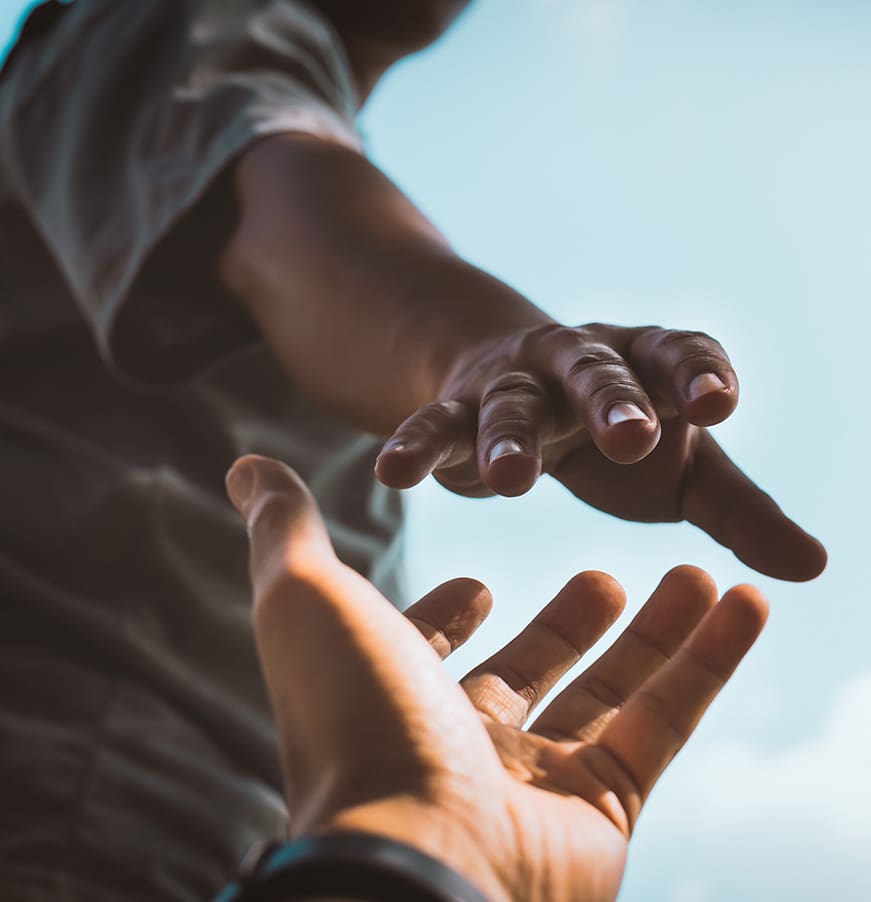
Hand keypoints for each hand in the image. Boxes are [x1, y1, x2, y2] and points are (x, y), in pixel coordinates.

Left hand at [226, 454, 768, 901]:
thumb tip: (246, 465)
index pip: (430, 652)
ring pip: (611, 693)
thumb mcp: (308, 597)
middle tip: (604, 576)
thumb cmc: (353, 717)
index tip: (478, 586)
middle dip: (570, 623)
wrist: (414, 855)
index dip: (449, 617)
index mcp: (398, 697)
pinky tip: (741, 602)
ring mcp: (537, 782)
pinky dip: (709, 662)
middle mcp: (464, 745)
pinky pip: (666, 723)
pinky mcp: (606, 811)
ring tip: (694, 571)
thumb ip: (284, 528)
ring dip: (656, 633)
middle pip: (533, 670)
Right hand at [375, 322, 825, 580]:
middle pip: (595, 374)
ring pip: (510, 406)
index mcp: (644, 367)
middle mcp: (578, 364)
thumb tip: (815, 568)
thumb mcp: (683, 470)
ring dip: (508, 438)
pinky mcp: (457, 411)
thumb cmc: (616, 433)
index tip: (719, 403)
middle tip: (632, 438)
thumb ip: (740, 512)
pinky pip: (434, 426)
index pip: (676, 354)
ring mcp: (513, 385)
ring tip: (508, 484)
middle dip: (610, 403)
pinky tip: (390, 472)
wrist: (520, 385)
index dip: (697, 372)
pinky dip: (414, 446)